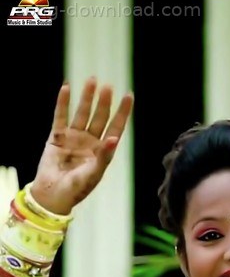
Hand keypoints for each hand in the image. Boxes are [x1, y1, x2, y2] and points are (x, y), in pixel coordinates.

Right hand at [31, 77, 133, 213]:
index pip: (116, 126)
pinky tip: (67, 88)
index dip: (123, 112)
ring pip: (82, 113)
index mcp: (103, 151)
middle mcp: (90, 142)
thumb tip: (113, 138)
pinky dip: (63, 103)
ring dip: (86, 98)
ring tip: (92, 81)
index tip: (129, 95)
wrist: (53, 195)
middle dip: (104, 102)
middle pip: (100, 117)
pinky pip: (60, 116)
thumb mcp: (93, 174)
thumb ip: (103, 157)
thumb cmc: (76, 189)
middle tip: (108, 86)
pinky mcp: (56, 136)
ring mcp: (74, 138)